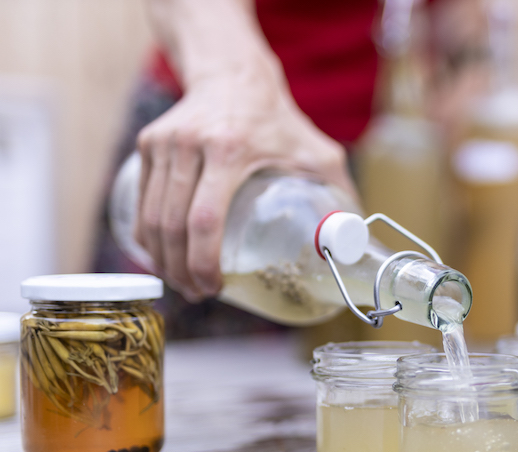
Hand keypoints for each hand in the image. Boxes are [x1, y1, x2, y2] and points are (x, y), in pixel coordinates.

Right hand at [136, 53, 356, 300]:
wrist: (233, 74)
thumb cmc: (278, 120)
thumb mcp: (316, 151)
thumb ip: (339, 191)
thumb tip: (357, 240)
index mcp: (229, 149)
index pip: (205, 219)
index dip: (203, 261)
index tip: (213, 287)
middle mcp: (189, 145)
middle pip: (172, 224)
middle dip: (180, 269)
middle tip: (197, 293)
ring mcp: (163, 144)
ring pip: (151, 216)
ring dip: (161, 258)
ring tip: (181, 281)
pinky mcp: (148, 144)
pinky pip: (142, 201)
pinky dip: (147, 234)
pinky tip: (163, 256)